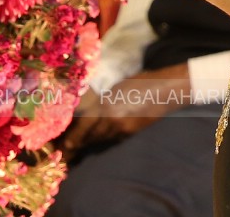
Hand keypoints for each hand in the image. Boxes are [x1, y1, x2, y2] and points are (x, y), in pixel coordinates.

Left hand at [58, 63, 192, 153]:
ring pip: (101, 139)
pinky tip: (103, 136)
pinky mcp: (130, 133)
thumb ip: (101, 102)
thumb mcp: (116, 88)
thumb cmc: (140, 82)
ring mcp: (122, 128)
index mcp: (105, 106)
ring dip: (92, 141)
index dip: (73, 138)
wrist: (165, 90)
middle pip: (90, 136)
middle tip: (68, 147)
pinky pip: (113, 138)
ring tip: (83, 142)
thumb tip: (86, 113)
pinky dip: (105, 138)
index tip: (64, 145)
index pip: (84, 127)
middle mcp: (111, 121)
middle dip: (80, 142)